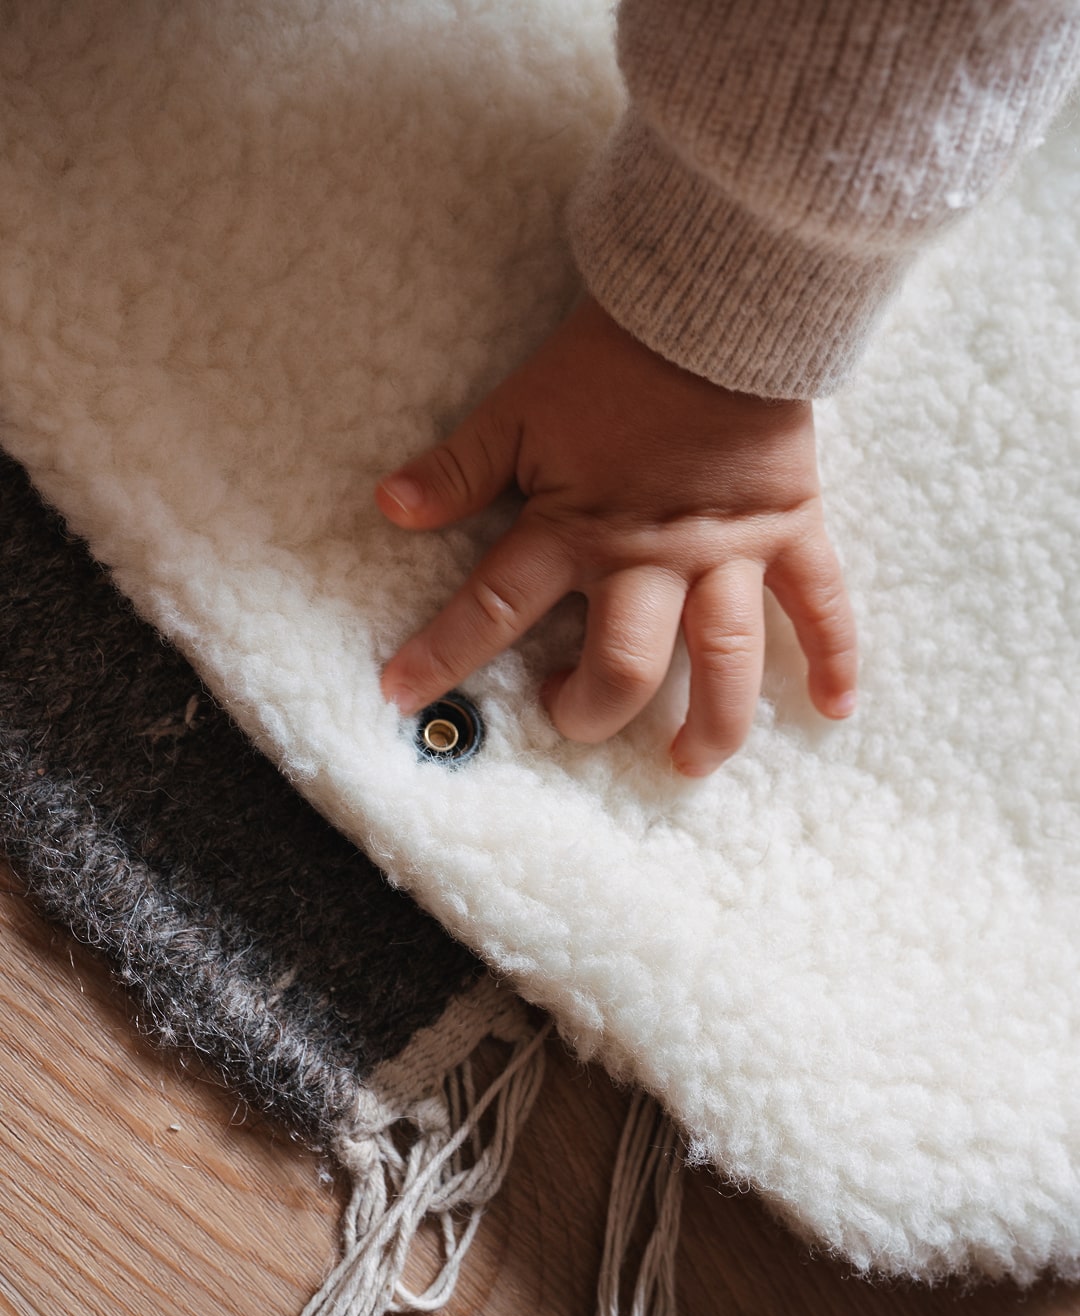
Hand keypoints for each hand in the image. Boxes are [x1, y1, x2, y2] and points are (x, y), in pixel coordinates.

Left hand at [376, 297, 856, 775]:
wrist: (711, 305)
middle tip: (570, 713)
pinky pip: (822, 603)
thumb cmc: (606, 364)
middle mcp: (652, 558)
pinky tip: (835, 709)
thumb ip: (458, 468)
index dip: (442, 655)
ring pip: (726, 660)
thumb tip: (389, 505)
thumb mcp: (516, 411)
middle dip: (592, 710)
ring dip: (711, 723)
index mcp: (575, 530)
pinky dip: (836, 655)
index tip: (400, 696)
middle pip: (625, 667)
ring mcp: (727, 551)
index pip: (495, 609)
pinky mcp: (789, 529)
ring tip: (688, 762)